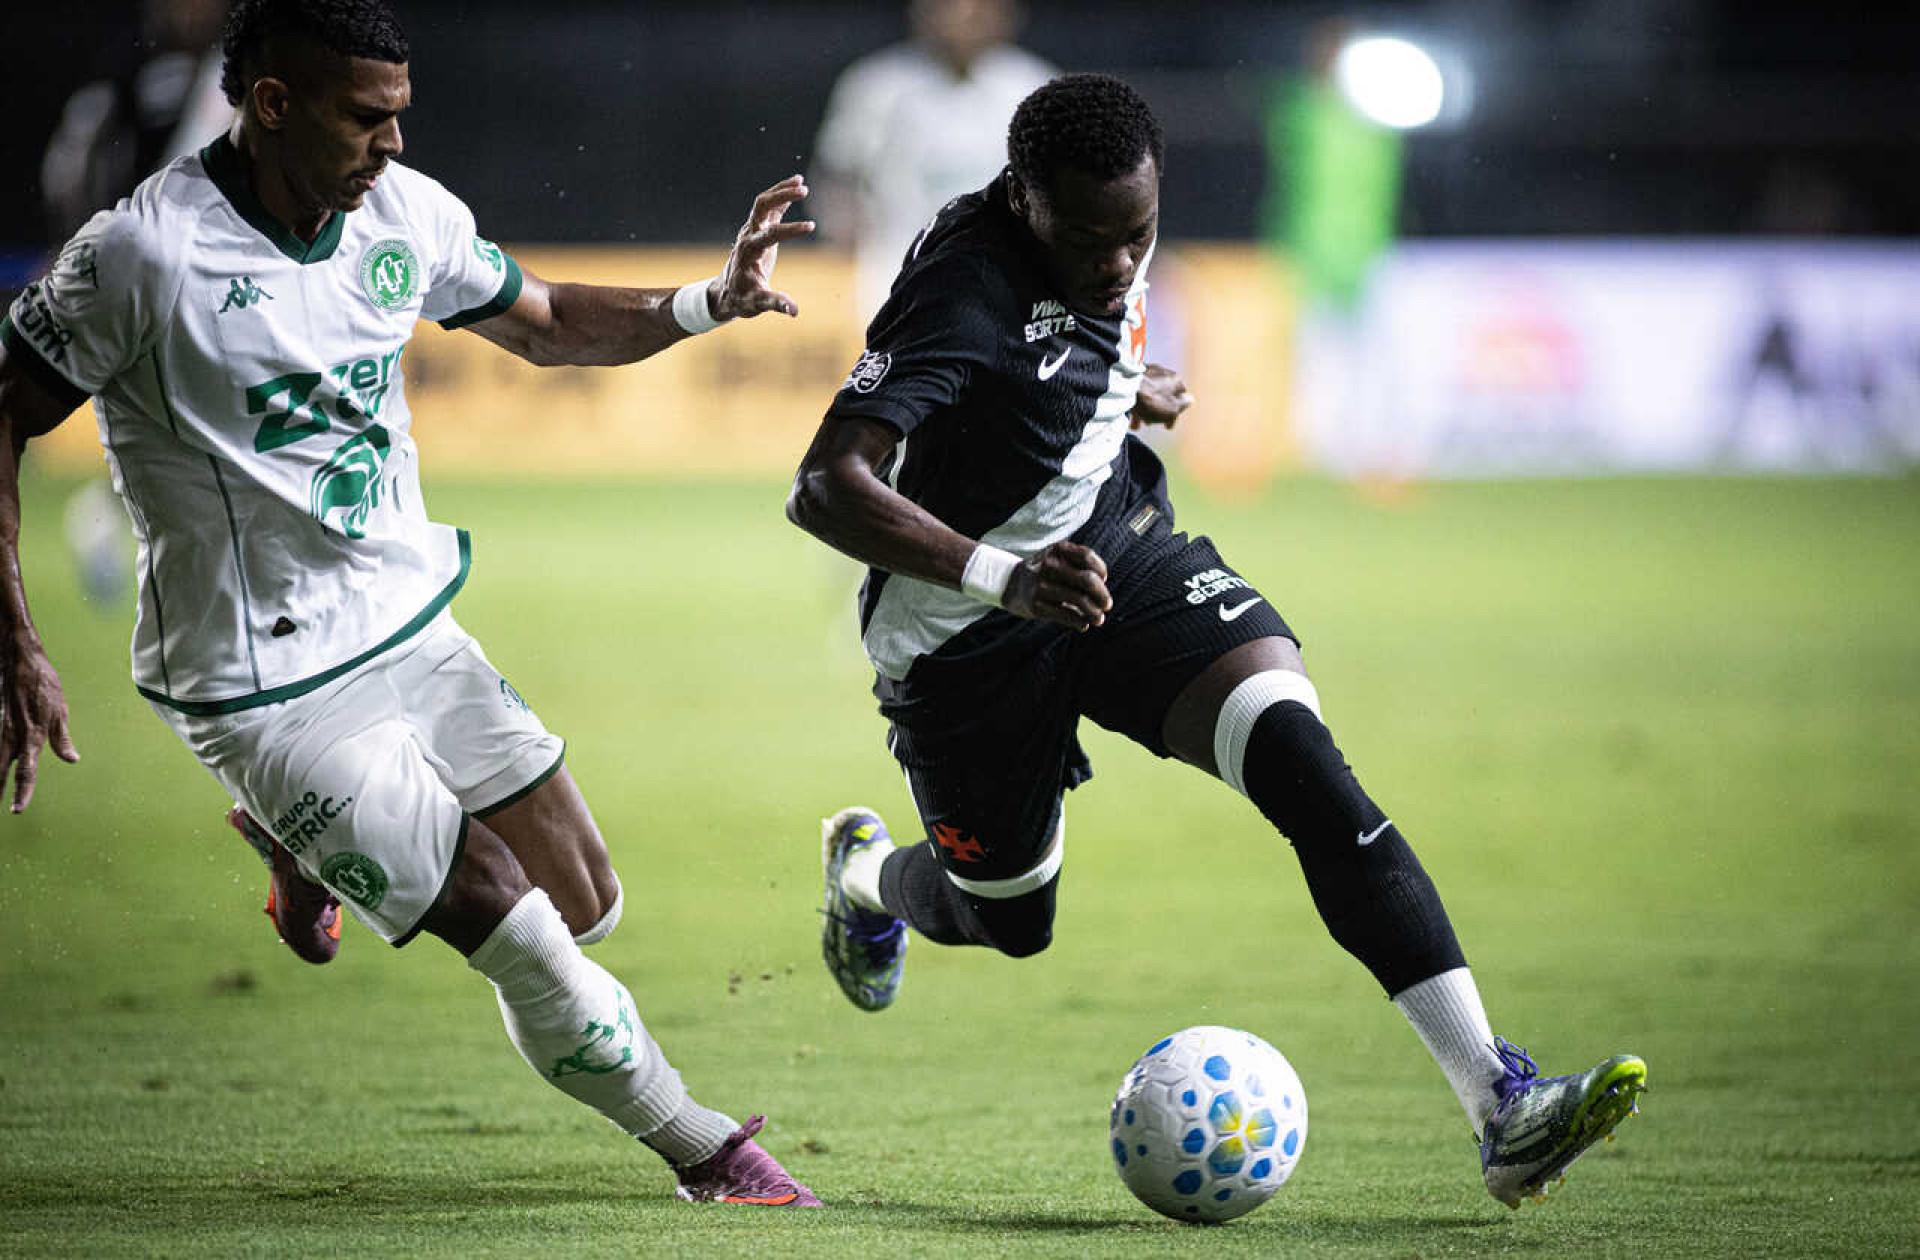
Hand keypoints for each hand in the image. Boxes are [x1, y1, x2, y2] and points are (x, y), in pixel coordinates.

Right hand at [1, 635, 77, 812]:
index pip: (27, 771)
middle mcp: (12, 735)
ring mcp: (0, 728)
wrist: (19, 661)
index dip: (23, 792)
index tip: (18, 809)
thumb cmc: (43, 685)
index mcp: (32, 736)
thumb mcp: (60, 711)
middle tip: (0, 809)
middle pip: (1, 770)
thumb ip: (62, 739)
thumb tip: (71, 759)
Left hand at [711, 175, 815, 319]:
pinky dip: (782, 195)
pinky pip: (769, 208)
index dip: (791, 230)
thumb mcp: (758, 303)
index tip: (811, 227)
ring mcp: (752, 230)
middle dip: (782, 196)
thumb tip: (795, 311)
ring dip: (782, 190)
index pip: (771, 234)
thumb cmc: (743, 299)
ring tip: (802, 183)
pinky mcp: (759, 230)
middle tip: (804, 191)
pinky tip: (797, 186)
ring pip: (764, 202)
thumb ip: (776, 303)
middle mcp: (748, 235)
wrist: (728, 293)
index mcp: (749, 251)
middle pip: (761, 206)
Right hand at [1003, 542, 1111, 631]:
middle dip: (1102, 594)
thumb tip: (1102, 595)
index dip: (1101, 571)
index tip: (1103, 580)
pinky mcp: (1036, 605)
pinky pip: (1066, 615)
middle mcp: (1048, 565)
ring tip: (1099, 619)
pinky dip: (1079, 622)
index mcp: (1057, 550)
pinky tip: (1084, 624)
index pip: (1087, 557)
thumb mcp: (1060, 559)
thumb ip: (1082, 568)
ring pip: (1079, 600)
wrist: (1012, 583)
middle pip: (1087, 579)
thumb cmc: (1047, 573)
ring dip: (1094, 612)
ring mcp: (1041, 586)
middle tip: (1108, 605)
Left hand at [1131, 362, 1192, 429]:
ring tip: (1138, 423)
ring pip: (1150, 395)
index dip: (1175, 414)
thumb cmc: (1152, 400)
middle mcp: (1163, 372)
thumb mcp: (1173, 408)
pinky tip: (1130, 415)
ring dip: (1145, 411)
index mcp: (1176, 379)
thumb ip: (1183, 405)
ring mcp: (1147, 372)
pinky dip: (1136, 403)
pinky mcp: (1132, 374)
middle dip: (1158, 413)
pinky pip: (1138, 391)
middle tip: (1151, 424)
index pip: (1181, 397)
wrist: (1125, 387)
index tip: (1168, 426)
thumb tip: (1190, 400)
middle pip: (1163, 397)